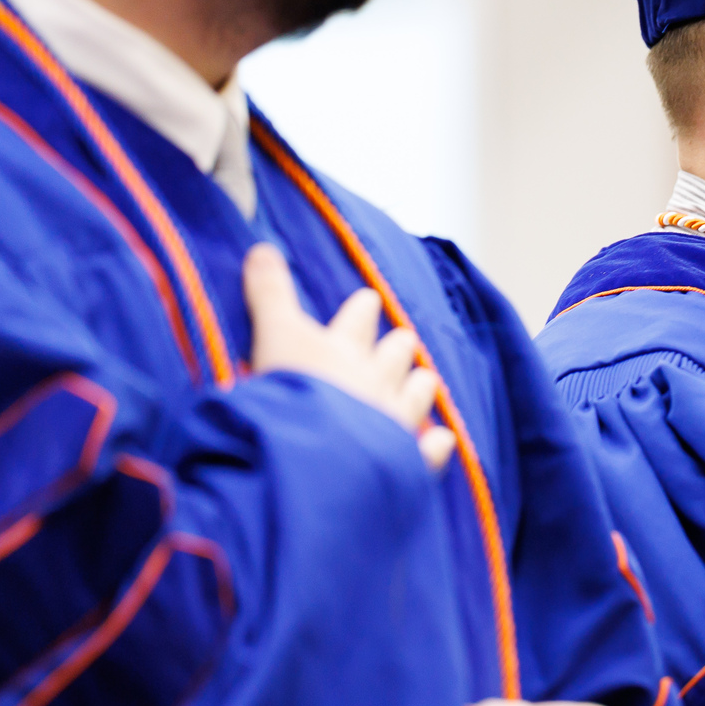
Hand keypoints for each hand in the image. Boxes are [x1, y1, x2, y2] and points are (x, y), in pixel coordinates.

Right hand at [245, 245, 454, 468]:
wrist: (315, 454)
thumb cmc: (290, 391)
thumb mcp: (272, 336)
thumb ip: (268, 294)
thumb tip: (262, 247)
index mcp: (343, 349)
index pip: (358, 319)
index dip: (362, 308)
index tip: (369, 300)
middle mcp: (377, 379)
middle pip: (397, 352)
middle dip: (398, 345)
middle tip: (402, 339)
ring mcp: (396, 419)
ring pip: (419, 392)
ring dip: (420, 386)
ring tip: (424, 380)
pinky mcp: (404, 458)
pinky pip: (430, 448)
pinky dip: (436, 442)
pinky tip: (443, 439)